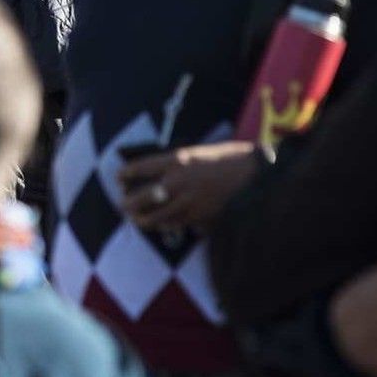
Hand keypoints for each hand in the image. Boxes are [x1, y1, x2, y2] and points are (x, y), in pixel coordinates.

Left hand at [117, 141, 257, 230]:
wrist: (257, 176)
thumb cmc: (232, 158)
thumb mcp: (201, 152)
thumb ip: (181, 162)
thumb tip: (164, 170)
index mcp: (178, 159)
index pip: (142, 167)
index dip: (127, 173)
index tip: (118, 177)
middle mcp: (179, 181)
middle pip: (143, 195)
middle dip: (129, 202)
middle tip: (122, 204)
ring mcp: (188, 201)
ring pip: (156, 215)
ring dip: (142, 218)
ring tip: (135, 219)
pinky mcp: (200, 217)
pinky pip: (175, 223)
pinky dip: (164, 224)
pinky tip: (159, 224)